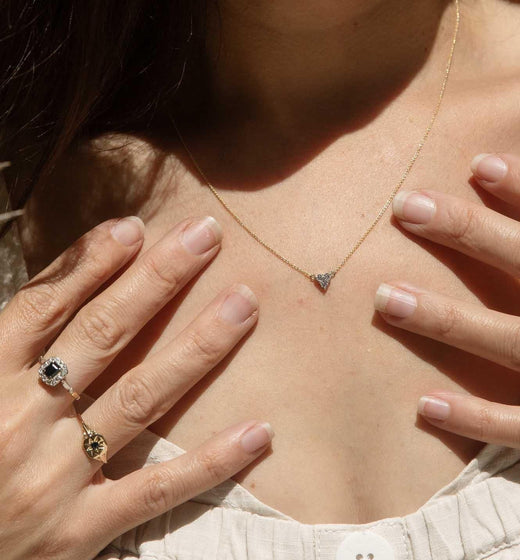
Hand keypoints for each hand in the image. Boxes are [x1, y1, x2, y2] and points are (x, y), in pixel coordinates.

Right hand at [0, 215, 272, 559]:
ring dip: (198, 347)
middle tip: (207, 235)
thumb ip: (12, 344)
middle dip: (158, 279)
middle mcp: (18, 425)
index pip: (43, 308)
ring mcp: (52, 480)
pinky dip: (211, 461)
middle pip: (102, 336)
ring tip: (244, 304)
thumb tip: (67, 279)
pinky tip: (258, 431)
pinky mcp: (78, 532)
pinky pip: (156, 490)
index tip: (135, 226)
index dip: (89, 264)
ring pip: (140, 397)